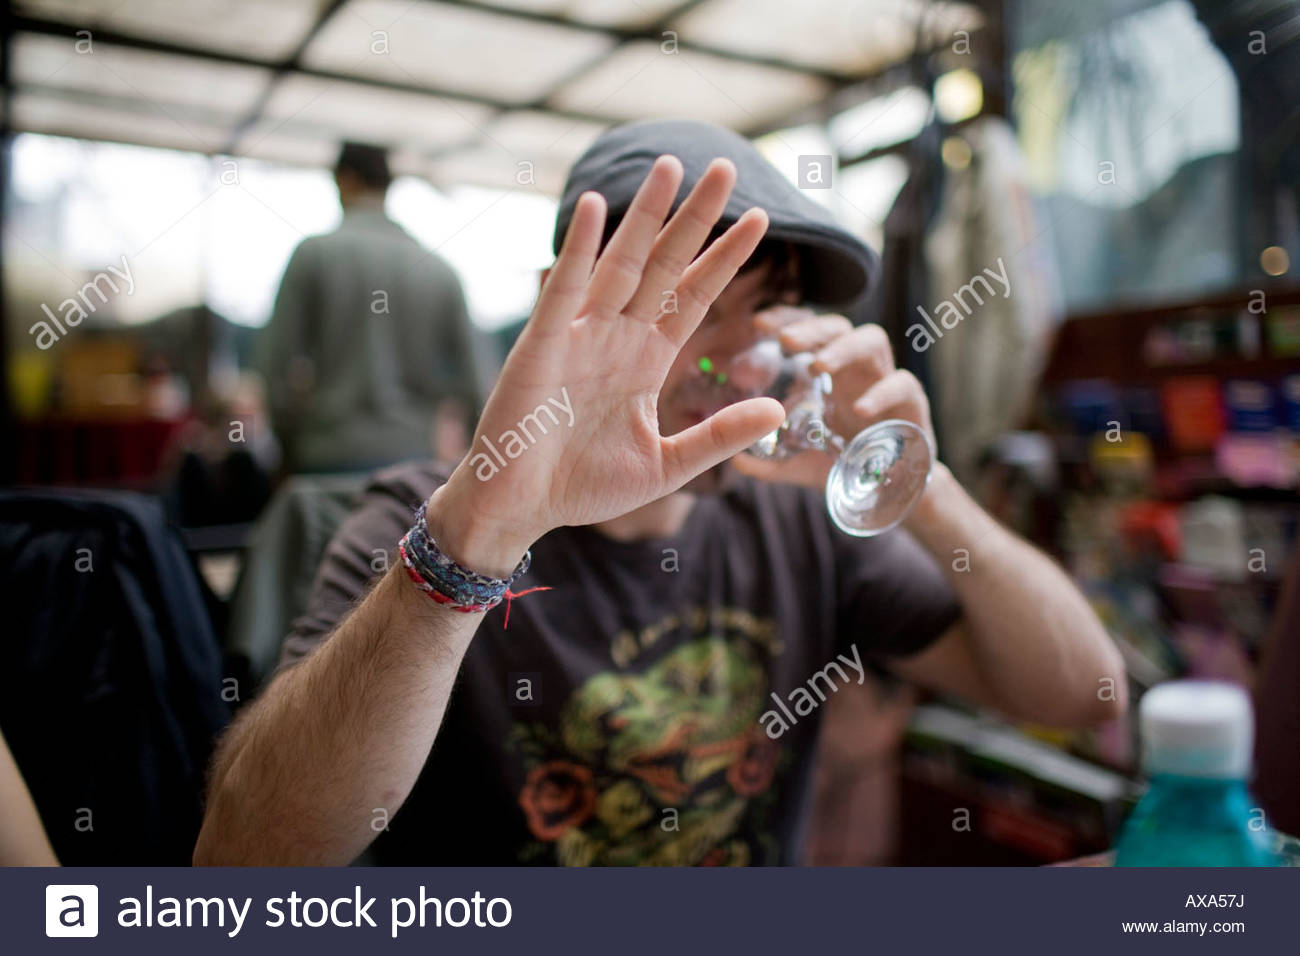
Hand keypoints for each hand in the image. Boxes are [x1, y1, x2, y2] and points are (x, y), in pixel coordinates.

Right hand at [431, 155, 785, 572]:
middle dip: (695, 218)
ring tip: (671, 167)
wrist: (521, 507)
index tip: (761, 219)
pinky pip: (565, 290)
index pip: (695, 297)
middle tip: (725, 165)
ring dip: (644, 216)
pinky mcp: (542, 346)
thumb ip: (718, 436)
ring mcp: (580, 336)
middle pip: (664, 265)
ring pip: (620, 265)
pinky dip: (580, 251)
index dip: (726, 259)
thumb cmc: (583, 486)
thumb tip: (777, 409)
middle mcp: (617, 337)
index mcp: (647, 361)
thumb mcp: (667, 465)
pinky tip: (597, 208)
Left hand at [731, 309, 936, 490]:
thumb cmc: (844, 462)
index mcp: (828, 372)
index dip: (787, 320)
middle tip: (785, 341)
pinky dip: (881, 393)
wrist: (892, 491)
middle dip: (812, 329)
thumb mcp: (799, 464)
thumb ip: (769, 463)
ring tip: (818, 366)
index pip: (808, 331)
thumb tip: (737, 463)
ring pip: (872, 341)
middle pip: (838, 327)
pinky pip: (903, 385)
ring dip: (844, 349)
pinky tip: (859, 409)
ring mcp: (884, 381)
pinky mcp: (912, 404)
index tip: (759, 323)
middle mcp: (855, 368)